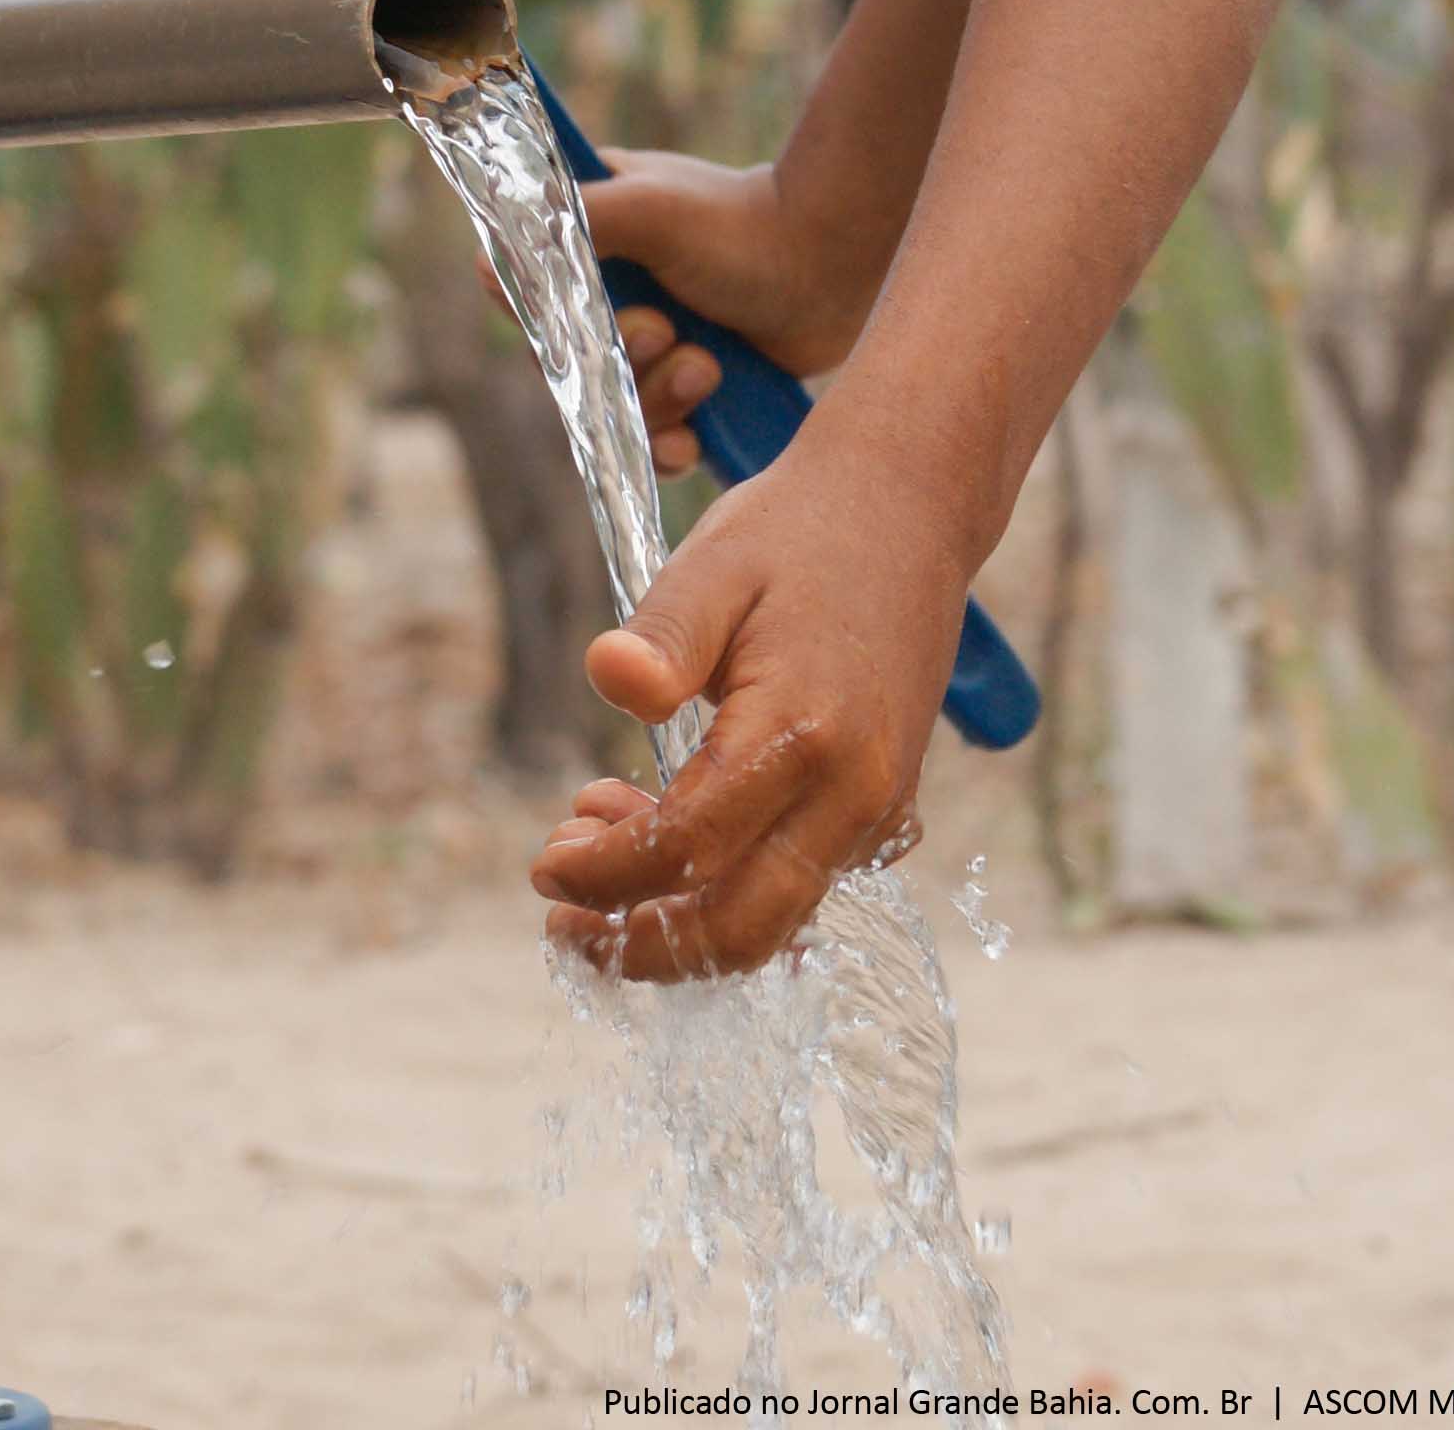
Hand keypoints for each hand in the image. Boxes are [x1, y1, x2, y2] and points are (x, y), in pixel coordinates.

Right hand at [497, 152, 886, 477]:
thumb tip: (489, 259)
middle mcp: (612, 299)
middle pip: (568, 366)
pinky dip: (669, 445)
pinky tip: (693, 436)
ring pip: (612, 409)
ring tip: (708, 368)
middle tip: (665, 331)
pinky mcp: (690, 393)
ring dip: (655, 400)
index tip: (577, 322)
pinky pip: (653, 443)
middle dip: (617, 361)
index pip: (526, 296)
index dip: (543, 322)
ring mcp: (652, 350)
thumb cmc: (744, 222)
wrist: (834, 263)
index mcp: (589, 241)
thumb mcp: (649, 207)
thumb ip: (571, 223)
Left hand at [530, 429, 972, 981]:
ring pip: (769, 926)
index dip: (605, 875)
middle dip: (638, 942)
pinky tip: (658, 829)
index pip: (688, 851)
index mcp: (804, 734)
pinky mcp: (879, 813)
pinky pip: (795, 890)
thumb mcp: (714, 565)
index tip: (544, 863)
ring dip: (673, 920)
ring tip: (594, 847)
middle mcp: (853, 793)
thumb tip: (609, 679)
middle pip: (737, 930)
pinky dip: (721, 892)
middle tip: (559, 910)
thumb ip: (661, 636)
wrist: (909, 512)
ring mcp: (875, 812)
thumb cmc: (799, 534)